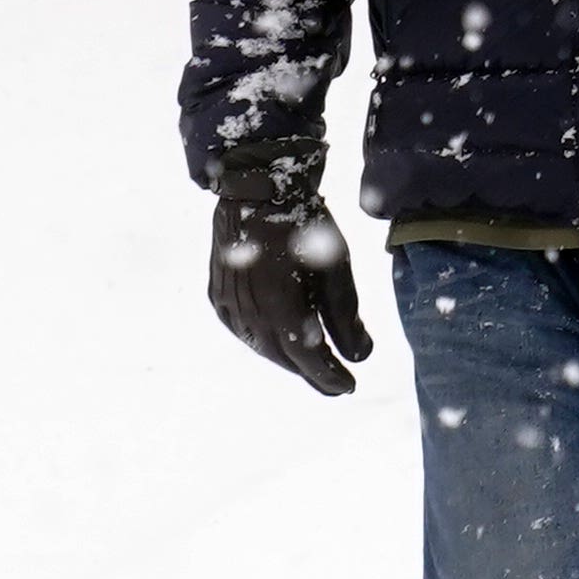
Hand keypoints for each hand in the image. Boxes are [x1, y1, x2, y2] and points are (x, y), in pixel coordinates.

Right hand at [206, 147, 368, 396]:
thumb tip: (361, 356)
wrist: (256, 190)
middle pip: (282, 357)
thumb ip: (346, 316)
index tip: (349, 387)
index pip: (307, 358)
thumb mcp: (336, 268)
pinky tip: (280, 340)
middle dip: (310, 372)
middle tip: (334, 383)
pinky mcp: (217, 297)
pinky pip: (242, 330)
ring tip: (312, 364)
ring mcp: (228, 306)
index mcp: (280, 306)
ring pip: (260, 346)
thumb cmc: (303, 225)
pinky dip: (264, 340)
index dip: (328, 377)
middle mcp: (248, 312)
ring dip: (287, 358)